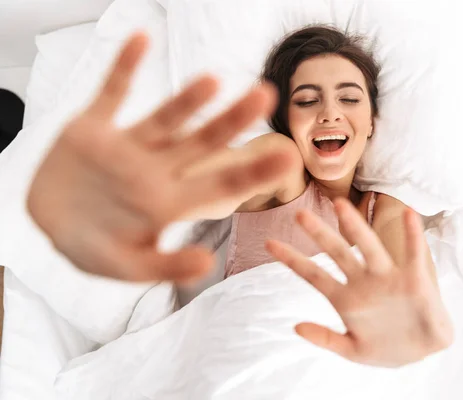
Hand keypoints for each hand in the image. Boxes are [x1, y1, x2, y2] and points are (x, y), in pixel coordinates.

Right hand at [27, 33, 294, 281]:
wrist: (48, 224)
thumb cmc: (91, 247)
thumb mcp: (126, 267)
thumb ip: (165, 267)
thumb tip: (206, 265)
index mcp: (169, 202)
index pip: (221, 185)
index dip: (253, 171)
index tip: (288, 156)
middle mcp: (157, 170)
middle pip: (202, 142)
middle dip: (232, 120)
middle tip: (266, 95)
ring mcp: (128, 147)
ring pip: (166, 118)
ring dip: (187, 98)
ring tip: (213, 80)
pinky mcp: (94, 129)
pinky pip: (111, 92)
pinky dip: (123, 67)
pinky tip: (140, 39)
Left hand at [266, 198, 452, 367]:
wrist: (425, 354)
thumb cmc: (387, 349)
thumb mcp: (353, 351)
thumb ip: (326, 339)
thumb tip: (295, 327)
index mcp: (346, 298)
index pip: (313, 275)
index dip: (292, 260)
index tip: (269, 244)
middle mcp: (364, 282)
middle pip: (338, 253)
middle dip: (319, 235)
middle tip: (299, 214)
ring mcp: (388, 278)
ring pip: (369, 247)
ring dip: (356, 227)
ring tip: (341, 206)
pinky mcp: (414, 280)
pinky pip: (413, 253)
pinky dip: (413, 234)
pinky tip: (409, 214)